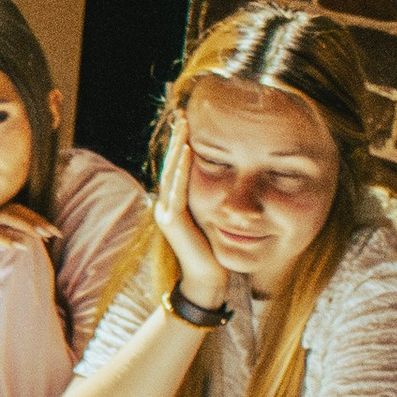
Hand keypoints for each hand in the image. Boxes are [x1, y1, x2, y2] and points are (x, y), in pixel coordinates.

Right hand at [0, 205, 55, 294]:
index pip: (6, 209)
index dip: (28, 217)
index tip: (45, 228)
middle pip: (11, 210)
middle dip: (36, 220)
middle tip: (55, 232)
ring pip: (4, 218)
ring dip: (27, 227)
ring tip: (44, 238)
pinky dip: (6, 239)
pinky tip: (20, 248)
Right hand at [153, 138, 228, 311]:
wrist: (208, 281)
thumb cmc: (215, 253)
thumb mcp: (215, 220)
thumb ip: (214, 201)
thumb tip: (230, 180)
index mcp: (176, 204)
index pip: (178, 168)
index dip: (181, 144)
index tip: (189, 122)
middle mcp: (167, 205)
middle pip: (171, 165)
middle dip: (177, 139)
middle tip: (183, 115)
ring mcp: (166, 213)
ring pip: (171, 174)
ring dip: (177, 148)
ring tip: (184, 128)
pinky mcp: (172, 221)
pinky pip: (177, 190)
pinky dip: (182, 170)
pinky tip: (188, 153)